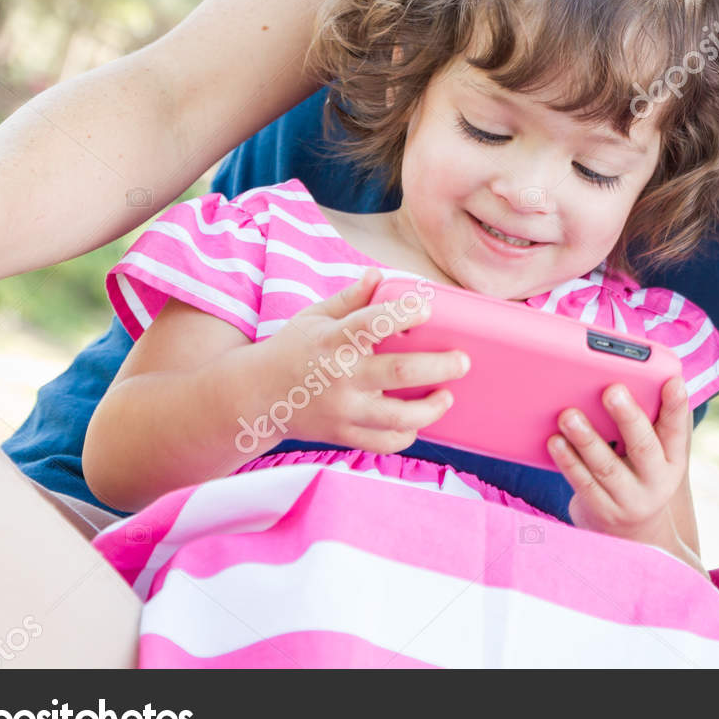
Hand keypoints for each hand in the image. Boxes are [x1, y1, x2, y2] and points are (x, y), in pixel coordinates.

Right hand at [259, 268, 468, 455]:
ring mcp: (342, 410)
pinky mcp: (343, 434)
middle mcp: (340, 376)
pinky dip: (406, 435)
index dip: (402, 313)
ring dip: (431, 408)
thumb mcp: (315, 316)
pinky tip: (417, 422)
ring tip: (447, 396)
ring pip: (397, 417)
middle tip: (462, 361)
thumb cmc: (292, 350)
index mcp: (333, 339)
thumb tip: (379, 275)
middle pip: (399, 372)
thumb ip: (350, 298)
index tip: (426, 308)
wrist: (255, 397)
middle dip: (439, 366)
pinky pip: (383, 443)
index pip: (370, 322)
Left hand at [549, 376, 690, 555]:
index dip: (676, 406)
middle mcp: (656, 481)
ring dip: (586, 438)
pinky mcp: (603, 512)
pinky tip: (555, 441)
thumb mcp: (654, 453)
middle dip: (628, 417)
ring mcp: (630, 501)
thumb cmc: (638, 474)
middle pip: (643, 447)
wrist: (631, 534)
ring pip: (606, 467)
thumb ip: (649, 420)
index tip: (672, 381)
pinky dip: (568, 461)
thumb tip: (630, 378)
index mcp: (672, 459)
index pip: (677, 429)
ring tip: (568, 414)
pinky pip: (583, 484)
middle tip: (612, 390)